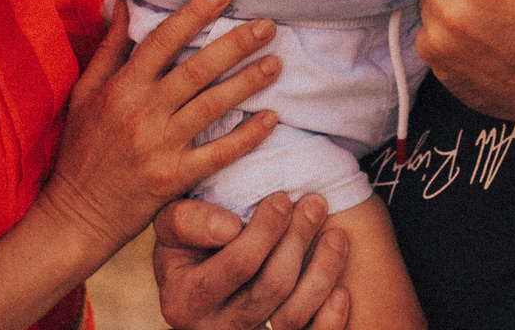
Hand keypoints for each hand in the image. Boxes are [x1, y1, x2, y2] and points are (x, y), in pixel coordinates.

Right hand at [34, 0, 283, 255]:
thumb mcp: (84, 94)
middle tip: (268, 25)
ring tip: (276, 64)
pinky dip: (246, 136)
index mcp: (121, 88)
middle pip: (197, 70)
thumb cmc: (80, 151)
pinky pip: (217, 154)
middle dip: (236, 44)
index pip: (163, 40)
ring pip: (212, 107)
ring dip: (247, 83)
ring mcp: (159, 147)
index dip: (195, 13)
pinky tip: (271, 119)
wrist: (75, 216)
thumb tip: (127, 3)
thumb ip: (109, 49)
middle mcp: (142, 113)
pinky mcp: (173, 178)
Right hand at [152, 193, 351, 329]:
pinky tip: (342, 291)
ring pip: (292, 317)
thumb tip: (230, 227)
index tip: (283, 197)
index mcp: (183, 299)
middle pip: (271, 288)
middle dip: (298, 240)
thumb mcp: (172, 228)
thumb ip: (189, 220)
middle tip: (315, 204)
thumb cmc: (188, 246)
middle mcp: (213, 329)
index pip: (238, 264)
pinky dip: (329, 320)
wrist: (191, 286)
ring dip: (322, 273)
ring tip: (336, 235)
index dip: (267, 229)